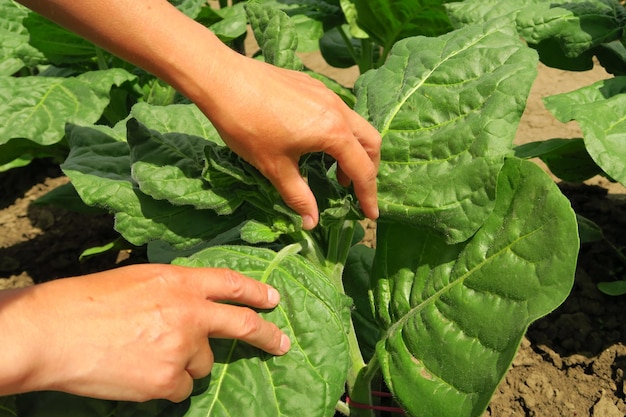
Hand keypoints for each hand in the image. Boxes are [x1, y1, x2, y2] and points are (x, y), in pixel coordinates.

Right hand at [2, 264, 288, 401]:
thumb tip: (196, 304)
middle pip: (241, 325)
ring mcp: (181, 348)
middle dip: (267, 334)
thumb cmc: (88, 301)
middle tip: (281, 343)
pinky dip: (168, 384)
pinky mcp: (167, 380)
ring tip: (149, 354)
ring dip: (187, 362)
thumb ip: (175, 289)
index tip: (273, 300)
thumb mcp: (139, 279)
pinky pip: (182, 388)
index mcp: (180, 281)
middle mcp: (189, 312)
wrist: (55, 332)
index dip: (256, 292)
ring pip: (203, 363)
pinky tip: (141, 373)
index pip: (231, 283)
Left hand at [200, 54, 380, 228]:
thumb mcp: (274, 167)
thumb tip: (311, 222)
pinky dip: (338, 132)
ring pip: (355, 124)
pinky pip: (338, 111)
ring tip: (333, 170)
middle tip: (353, 190)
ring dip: (353, 150)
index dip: (368, 195)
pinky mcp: (312, 85)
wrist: (222, 79)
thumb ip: (298, 195)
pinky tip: (315, 142)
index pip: (362, 169)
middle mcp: (337, 109)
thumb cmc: (248, 125)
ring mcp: (325, 93)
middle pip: (370, 143)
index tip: (370, 215)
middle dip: (368, 170)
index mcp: (333, 132)